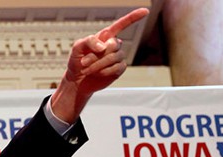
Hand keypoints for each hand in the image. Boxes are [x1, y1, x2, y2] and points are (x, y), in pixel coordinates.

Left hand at [50, 8, 149, 122]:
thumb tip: (103, 46)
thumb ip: (89, 41)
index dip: (133, 17)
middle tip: (84, 62)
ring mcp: (117, 57)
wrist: (77, 80)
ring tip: (87, 69)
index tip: (145, 11)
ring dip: (98, 65)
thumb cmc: (77, 61)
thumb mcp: (77, 47)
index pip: (122, 24)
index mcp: (105, 36)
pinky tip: (97, 74)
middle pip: (114, 44)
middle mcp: (113, 45)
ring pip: (114, 57)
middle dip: (97, 55)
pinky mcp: (119, 69)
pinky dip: (104, 72)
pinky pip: (117, 68)